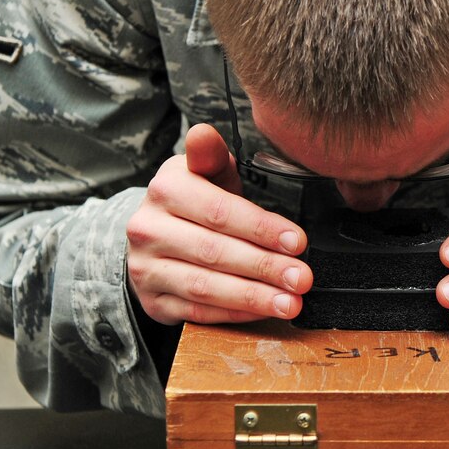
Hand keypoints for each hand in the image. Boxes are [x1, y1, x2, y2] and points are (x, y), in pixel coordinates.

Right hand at [126, 123, 312, 324]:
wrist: (155, 236)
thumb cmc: (194, 202)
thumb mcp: (205, 172)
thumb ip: (212, 156)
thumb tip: (204, 134)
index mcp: (166, 189)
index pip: (219, 211)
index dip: (261, 228)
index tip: (298, 241)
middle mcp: (148, 228)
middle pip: (214, 251)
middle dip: (265, 267)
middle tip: (302, 277)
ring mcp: (146, 268)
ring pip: (205, 286)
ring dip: (253, 297)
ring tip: (289, 302)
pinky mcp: (153, 300)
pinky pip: (197, 312)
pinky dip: (235, 314)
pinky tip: (264, 311)